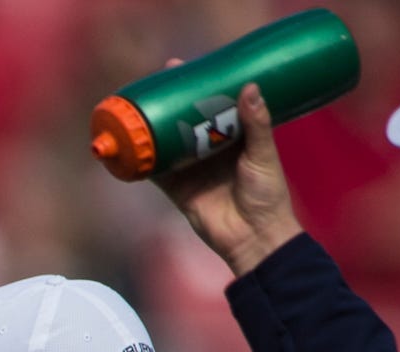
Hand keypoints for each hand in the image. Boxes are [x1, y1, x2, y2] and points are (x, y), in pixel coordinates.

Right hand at [159, 81, 301, 279]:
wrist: (253, 236)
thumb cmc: (266, 194)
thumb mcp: (264, 154)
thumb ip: (256, 124)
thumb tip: (249, 89)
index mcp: (234, 136)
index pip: (215, 105)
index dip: (203, 87)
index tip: (192, 67)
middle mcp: (211, 150)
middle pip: (188, 120)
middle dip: (175, 100)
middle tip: (165, 78)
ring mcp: (193, 170)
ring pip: (170, 143)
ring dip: (157, 127)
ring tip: (145, 105)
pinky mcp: (179, 191)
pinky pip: (157, 174)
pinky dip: (145, 162)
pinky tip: (132, 146)